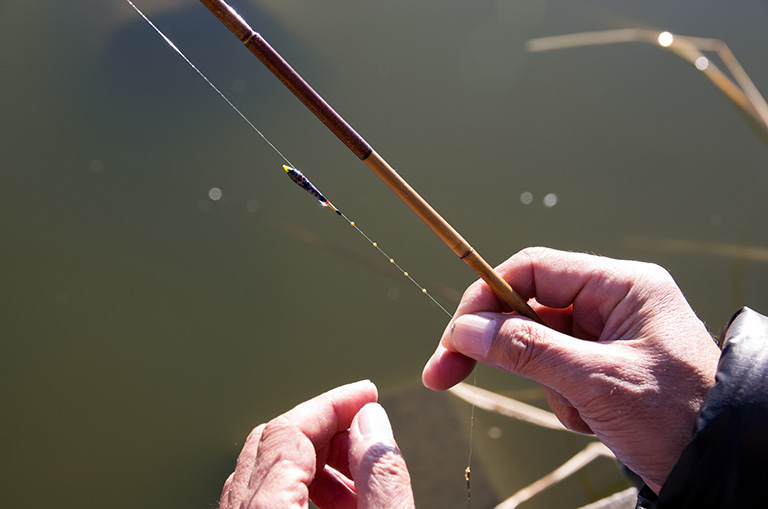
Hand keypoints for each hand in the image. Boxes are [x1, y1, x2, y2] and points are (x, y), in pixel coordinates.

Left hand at [220, 380, 413, 508]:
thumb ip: (380, 478)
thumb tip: (371, 422)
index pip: (288, 430)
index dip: (334, 404)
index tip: (368, 395)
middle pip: (272, 444)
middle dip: (327, 431)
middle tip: (369, 434)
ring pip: (265, 472)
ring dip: (316, 462)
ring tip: (361, 481)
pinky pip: (261, 500)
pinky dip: (300, 489)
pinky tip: (341, 505)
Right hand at [422, 247, 721, 492]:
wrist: (723, 468)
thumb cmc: (679, 418)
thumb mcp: (597, 382)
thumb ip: (527, 350)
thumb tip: (465, 329)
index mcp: (621, 286)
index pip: (533, 270)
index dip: (487, 296)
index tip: (454, 333)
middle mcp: (612, 303)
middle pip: (527, 309)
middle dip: (494, 346)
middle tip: (443, 374)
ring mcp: (607, 337)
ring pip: (537, 347)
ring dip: (545, 384)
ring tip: (583, 412)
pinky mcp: (603, 368)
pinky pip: (556, 374)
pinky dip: (562, 400)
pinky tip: (593, 420)